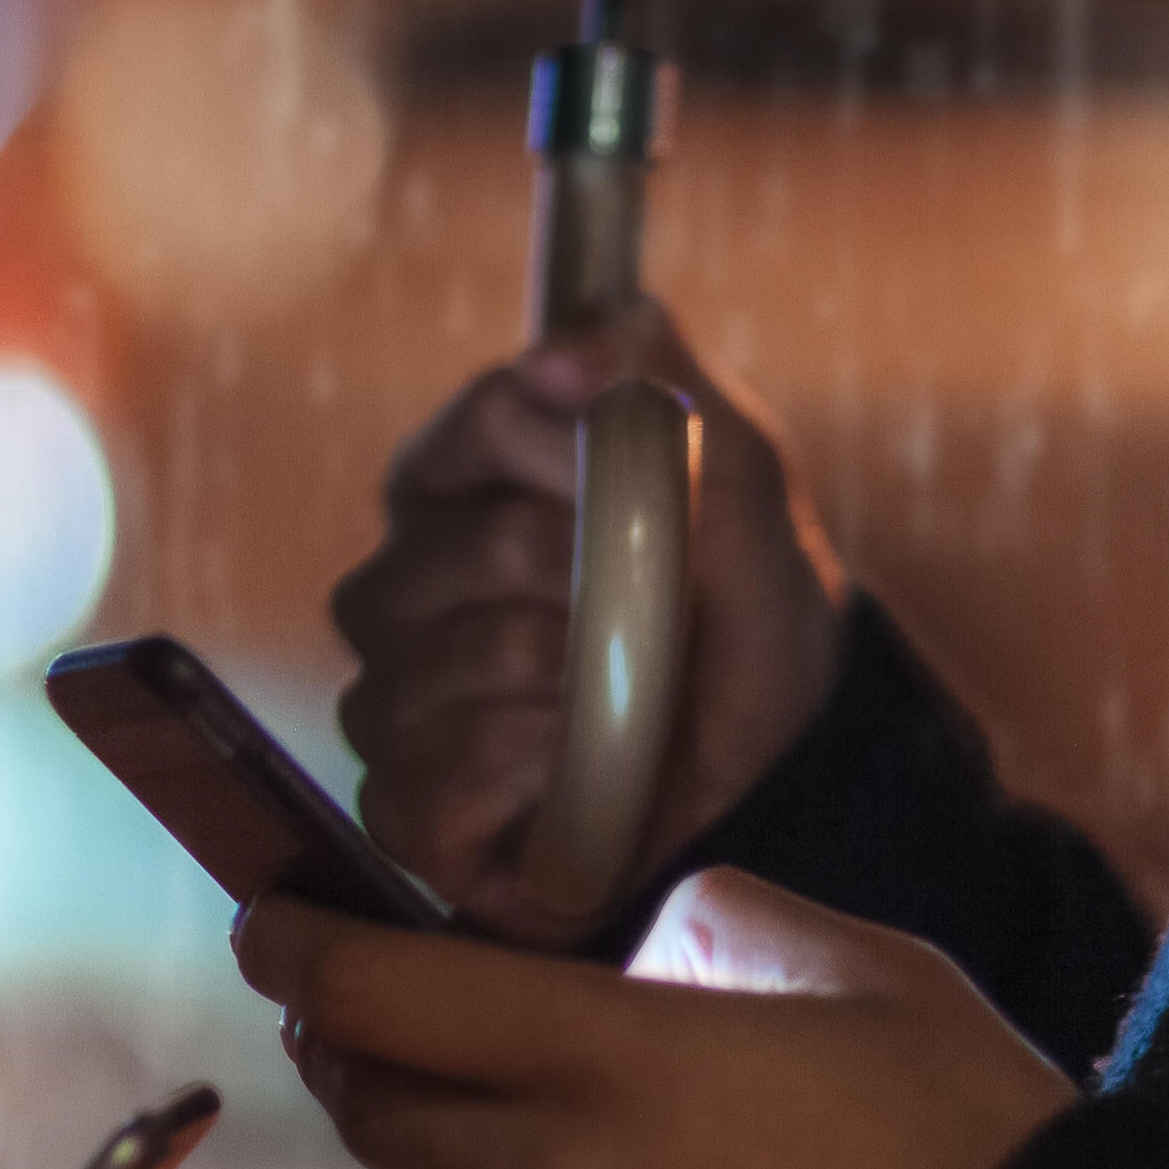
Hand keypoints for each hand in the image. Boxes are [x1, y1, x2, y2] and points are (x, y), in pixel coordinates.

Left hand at [239, 872, 1070, 1168]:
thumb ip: (731, 933)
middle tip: (378, 1024)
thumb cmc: (981, 1148)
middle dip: (366, 1061)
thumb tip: (658, 951)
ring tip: (585, 1153)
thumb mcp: (872, 976)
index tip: (272, 922)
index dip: (302, 950)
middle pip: (386, 1122)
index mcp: (612, 1066)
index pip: (382, 997)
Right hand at [332, 296, 848, 943]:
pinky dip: (531, 775)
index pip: (490, 421)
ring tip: (629, 701)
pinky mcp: (404, 811)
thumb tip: (552, 358)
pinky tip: (581, 772)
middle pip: (475, 548)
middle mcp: (398, 591)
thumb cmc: (738, 612)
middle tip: (662, 621)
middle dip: (599, 585)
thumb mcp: (737, 477)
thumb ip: (657, 381)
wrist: (778, 767)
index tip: (662, 496)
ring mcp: (390, 702)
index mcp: (453, 490)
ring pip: (441, 669)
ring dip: (572, 687)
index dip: (590, 458)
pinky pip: (429, 782)